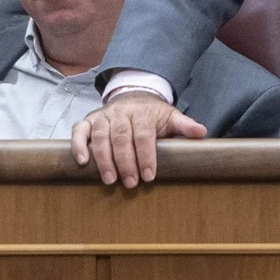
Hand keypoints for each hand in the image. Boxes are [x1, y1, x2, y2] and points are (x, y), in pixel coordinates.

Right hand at [70, 90, 206, 186]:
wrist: (133, 96)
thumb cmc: (153, 114)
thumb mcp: (171, 117)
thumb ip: (184, 125)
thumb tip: (202, 133)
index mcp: (143, 112)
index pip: (144, 134)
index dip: (146, 155)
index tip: (149, 176)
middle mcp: (121, 112)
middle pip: (121, 137)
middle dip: (125, 162)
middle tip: (131, 183)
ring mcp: (103, 116)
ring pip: (100, 136)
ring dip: (104, 159)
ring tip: (110, 180)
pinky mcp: (89, 121)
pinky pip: (79, 131)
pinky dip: (78, 145)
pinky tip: (83, 162)